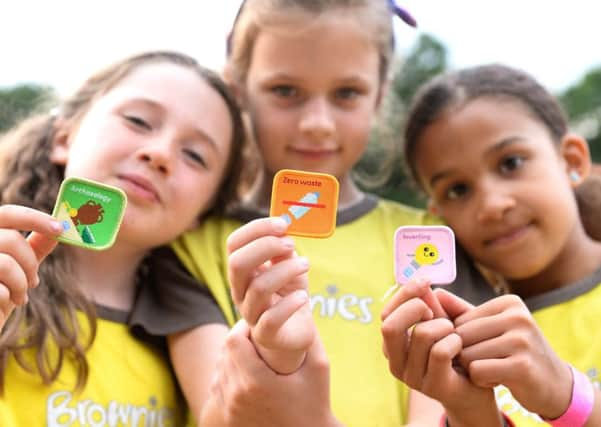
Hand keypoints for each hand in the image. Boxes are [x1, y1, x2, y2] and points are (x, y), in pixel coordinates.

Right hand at [0, 205, 61, 327]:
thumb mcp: (19, 268)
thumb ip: (34, 247)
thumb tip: (59, 228)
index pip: (7, 213)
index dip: (36, 219)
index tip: (60, 229)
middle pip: (10, 239)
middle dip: (30, 262)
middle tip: (34, 282)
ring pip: (5, 264)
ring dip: (21, 284)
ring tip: (20, 297)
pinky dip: (7, 298)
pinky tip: (3, 304)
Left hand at [200, 319, 341, 426]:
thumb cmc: (314, 403)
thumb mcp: (319, 368)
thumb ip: (310, 337)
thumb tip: (303, 305)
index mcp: (256, 381)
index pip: (233, 340)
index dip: (244, 327)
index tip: (259, 325)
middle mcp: (237, 395)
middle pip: (225, 352)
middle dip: (240, 340)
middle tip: (258, 337)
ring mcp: (230, 408)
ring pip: (220, 368)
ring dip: (233, 357)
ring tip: (254, 354)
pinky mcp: (228, 417)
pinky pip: (219, 385)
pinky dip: (229, 375)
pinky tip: (248, 373)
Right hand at [227, 217, 315, 373]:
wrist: (295, 331)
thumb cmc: (288, 294)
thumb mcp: (288, 267)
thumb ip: (284, 251)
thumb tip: (285, 232)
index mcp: (242, 271)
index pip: (234, 244)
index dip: (256, 229)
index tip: (282, 224)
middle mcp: (241, 291)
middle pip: (238, 264)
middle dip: (266, 247)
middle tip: (291, 244)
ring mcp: (251, 314)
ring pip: (259, 288)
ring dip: (286, 271)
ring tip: (305, 265)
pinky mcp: (267, 334)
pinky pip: (272, 318)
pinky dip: (290, 304)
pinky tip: (303, 296)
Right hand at [381, 280, 502, 426]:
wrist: (477, 391)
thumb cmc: (458, 352)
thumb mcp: (444, 323)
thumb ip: (433, 305)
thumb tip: (423, 284)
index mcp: (393, 346)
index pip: (385, 314)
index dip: (404, 294)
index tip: (425, 282)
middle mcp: (396, 363)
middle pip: (390, 326)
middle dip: (415, 308)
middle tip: (434, 311)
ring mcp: (413, 378)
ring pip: (422, 335)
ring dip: (444, 326)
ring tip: (453, 333)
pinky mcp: (434, 386)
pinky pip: (440, 351)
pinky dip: (454, 341)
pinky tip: (460, 347)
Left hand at [454, 294, 572, 418]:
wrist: (553, 384)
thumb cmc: (516, 352)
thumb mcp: (492, 328)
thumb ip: (463, 312)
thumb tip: (435, 292)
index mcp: (509, 303)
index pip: (459, 321)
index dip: (462, 341)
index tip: (485, 347)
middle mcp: (517, 317)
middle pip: (460, 337)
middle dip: (465, 355)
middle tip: (487, 362)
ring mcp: (522, 340)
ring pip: (466, 355)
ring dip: (474, 369)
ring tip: (496, 368)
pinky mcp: (522, 366)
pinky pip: (477, 371)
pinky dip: (482, 380)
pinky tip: (500, 380)